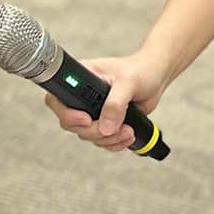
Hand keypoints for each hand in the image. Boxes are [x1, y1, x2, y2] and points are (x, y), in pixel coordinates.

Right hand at [43, 49, 169, 152]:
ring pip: (87, 135)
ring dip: (108, 139)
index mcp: (80, 79)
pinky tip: (128, 136)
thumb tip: (106, 127)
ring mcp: (93, 110)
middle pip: (71, 124)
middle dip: (94, 131)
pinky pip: (101, 140)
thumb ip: (116, 104)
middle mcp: (82, 96)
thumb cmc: (141, 70)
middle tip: (115, 128)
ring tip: (128, 131)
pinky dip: (114, 143)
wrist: (155, 77)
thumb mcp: (128, 82)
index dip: (68, 114)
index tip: (87, 119)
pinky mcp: (105, 122)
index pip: (58, 99)